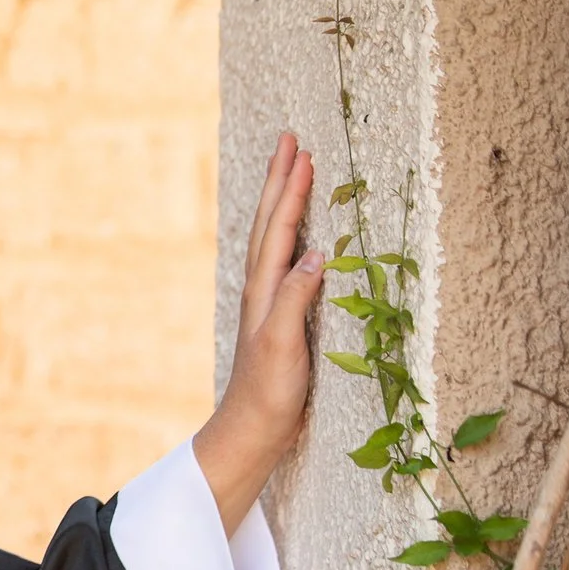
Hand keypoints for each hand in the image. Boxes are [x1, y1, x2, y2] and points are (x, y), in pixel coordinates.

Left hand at [194, 131, 325, 536]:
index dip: (291, 190)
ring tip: (293, 170)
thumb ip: (295, 299)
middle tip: (290, 140)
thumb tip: (316, 254)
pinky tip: (302, 235)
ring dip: (285, 201)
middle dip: (281, 180)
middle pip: (272, 222)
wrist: (252, 429)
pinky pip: (287, 260)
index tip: (301, 152)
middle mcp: (263, 288)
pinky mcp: (281, 316)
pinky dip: (294, 235)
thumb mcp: (283, 345)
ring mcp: (270, 300)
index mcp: (263, 289)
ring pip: (276, 237)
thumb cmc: (268, 392)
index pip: (280, 228)